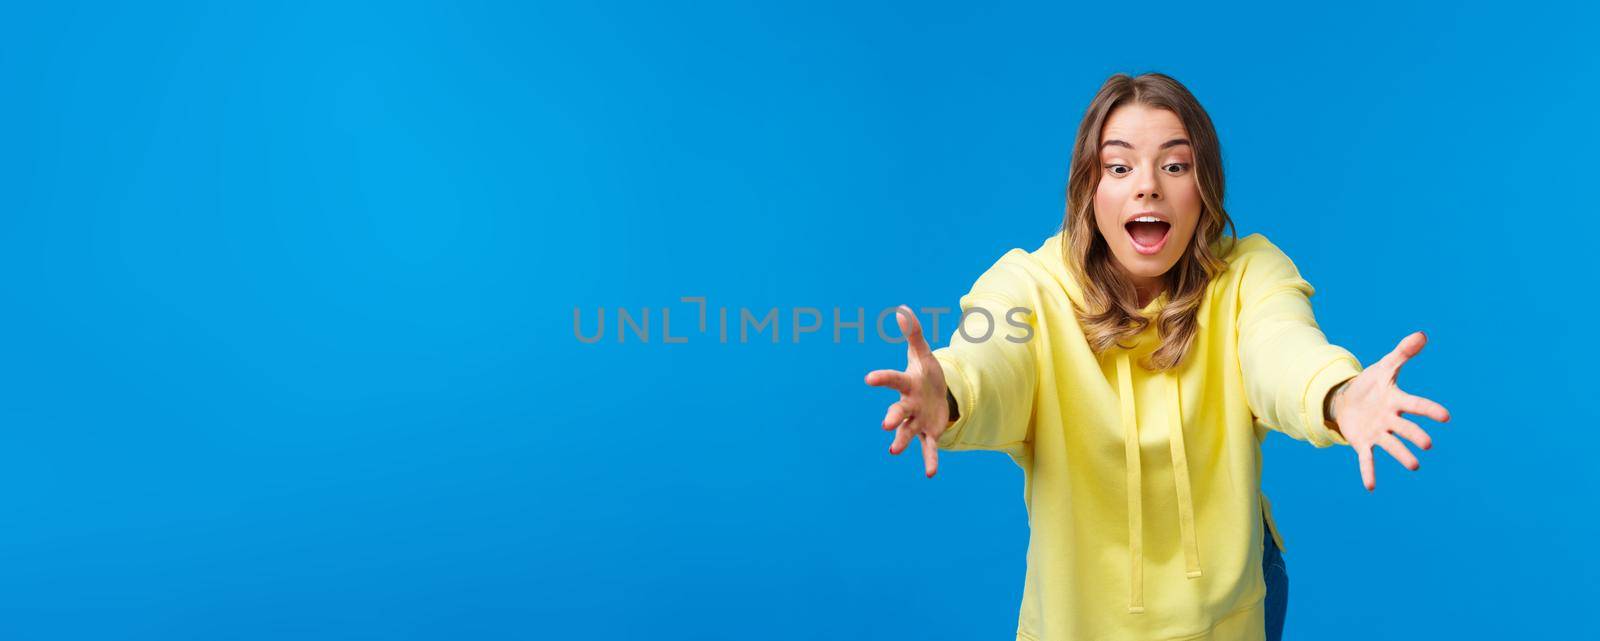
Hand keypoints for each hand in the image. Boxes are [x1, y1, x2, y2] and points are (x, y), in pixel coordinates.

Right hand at [863, 305, 949, 477]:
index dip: (882, 379)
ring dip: (902, 441)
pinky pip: (929, 448)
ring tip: (893, 450)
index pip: (893, 380)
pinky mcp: (929, 433)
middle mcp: (908, 405)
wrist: (937, 395)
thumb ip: (913, 334)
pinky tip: (931, 473)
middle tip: (885, 425)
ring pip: (909, 432)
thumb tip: (903, 310)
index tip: (868, 379)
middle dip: (893, 418)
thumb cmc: (925, 374)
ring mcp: (918, 420)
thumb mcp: (923, 354)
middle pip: (899, 411)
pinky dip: (930, 459)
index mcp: (907, 384)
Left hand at [1329, 331, 1452, 490]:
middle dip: (1415, 435)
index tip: (1445, 417)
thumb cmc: (1371, 384)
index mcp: (1397, 401)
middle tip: (1426, 444)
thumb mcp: (1384, 366)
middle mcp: (1391, 420)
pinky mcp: (1363, 443)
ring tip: (1414, 465)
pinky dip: (1368, 472)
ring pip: (1391, 445)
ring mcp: (1378, 432)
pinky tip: (1370, 486)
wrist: (1348, 399)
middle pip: (1406, 428)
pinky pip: (1367, 459)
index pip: (1416, 405)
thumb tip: (1422, 335)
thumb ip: (1402, 353)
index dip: (1429, 410)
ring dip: (1402, 454)